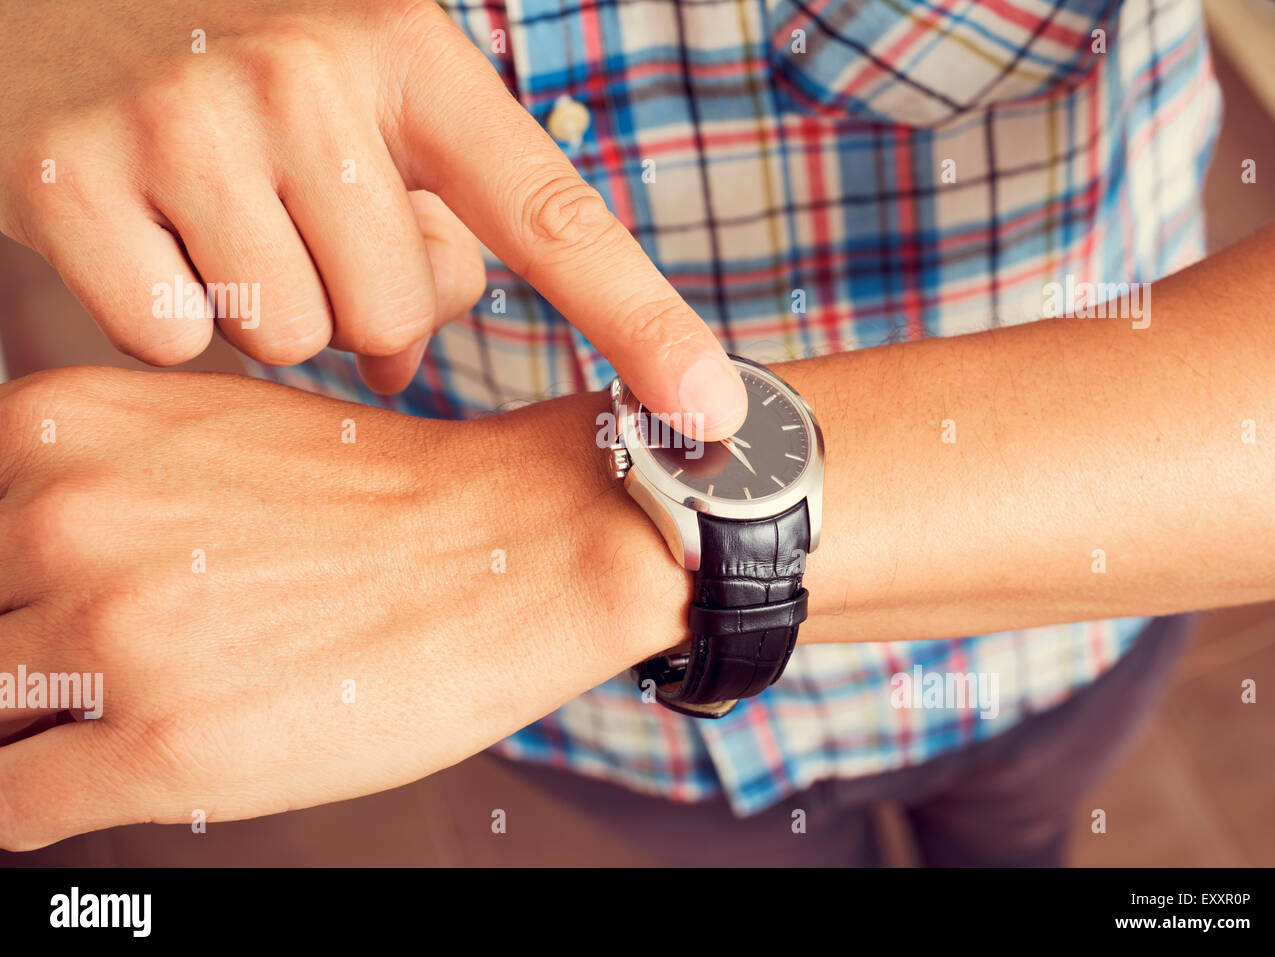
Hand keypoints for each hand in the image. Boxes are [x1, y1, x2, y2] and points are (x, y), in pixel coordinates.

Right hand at [0, 0, 745, 435]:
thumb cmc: (239, 72)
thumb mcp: (365, 109)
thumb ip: (431, 226)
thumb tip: (415, 358)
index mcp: (410, 50)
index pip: (551, 214)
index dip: (643, 321)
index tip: (714, 408)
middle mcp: (306, 69)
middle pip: (396, 314)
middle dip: (357, 305)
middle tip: (298, 232)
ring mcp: (185, 116)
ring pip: (296, 337)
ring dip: (271, 311)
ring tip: (223, 224)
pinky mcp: (68, 176)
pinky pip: (178, 340)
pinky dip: (170, 318)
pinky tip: (145, 238)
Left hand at [0, 366, 686, 848]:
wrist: (516, 543)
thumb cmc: (382, 497)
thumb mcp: (203, 436)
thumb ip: (87, 485)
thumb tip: (20, 571)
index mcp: (63, 426)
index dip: (16, 586)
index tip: (52, 610)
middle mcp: (62, 519)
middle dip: (28, 653)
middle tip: (124, 658)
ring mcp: (107, 635)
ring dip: (43, 729)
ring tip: (139, 709)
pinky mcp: (160, 746)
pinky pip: (12, 808)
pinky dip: (46, 801)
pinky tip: (125, 770)